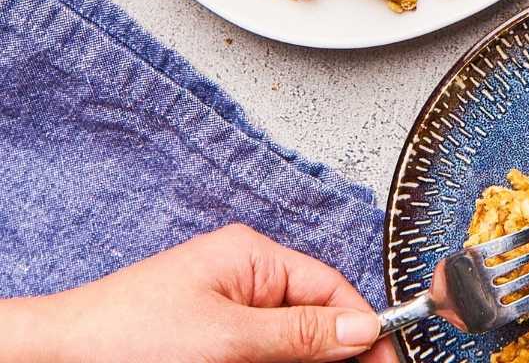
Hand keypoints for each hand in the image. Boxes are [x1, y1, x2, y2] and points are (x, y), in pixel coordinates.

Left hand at [1, 224, 396, 362]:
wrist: (56, 362)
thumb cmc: (126, 338)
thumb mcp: (226, 339)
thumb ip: (298, 335)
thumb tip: (360, 328)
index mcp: (253, 258)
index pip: (328, 288)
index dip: (362, 327)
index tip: (390, 361)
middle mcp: (244, 280)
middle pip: (312, 319)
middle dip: (336, 353)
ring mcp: (225, 315)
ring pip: (288, 345)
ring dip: (309, 362)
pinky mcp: (209, 345)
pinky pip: (261, 354)